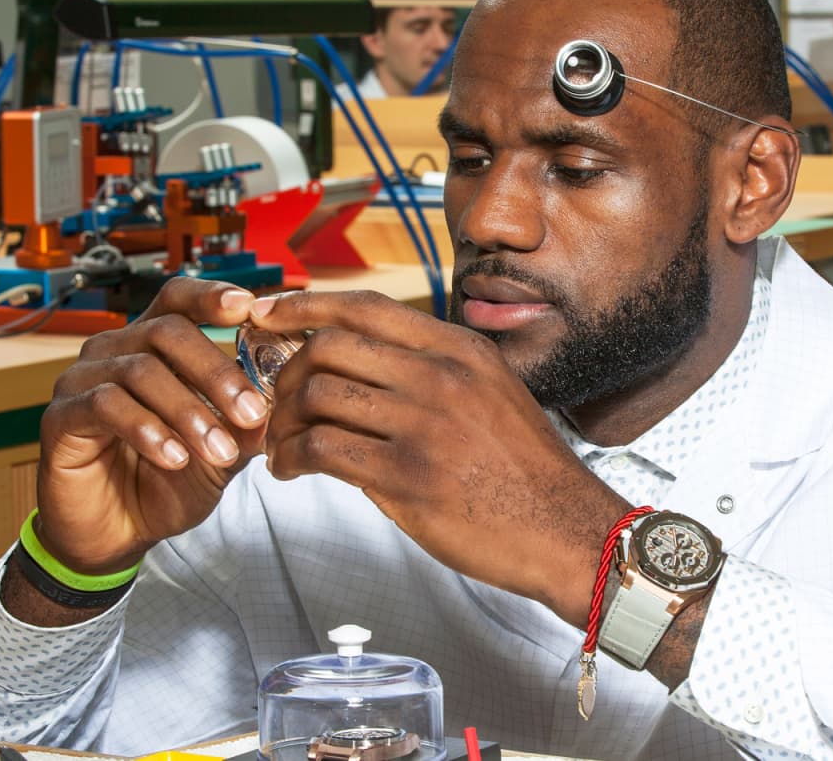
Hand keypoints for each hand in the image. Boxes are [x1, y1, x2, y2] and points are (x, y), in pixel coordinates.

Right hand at [34, 278, 268, 577]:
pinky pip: (106, 405)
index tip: (249, 309)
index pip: (177, 299)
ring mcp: (82, 380)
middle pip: (167, 331)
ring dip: (188, 412)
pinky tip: (174, 458)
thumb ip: (246, 425)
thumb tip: (279, 402)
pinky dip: (148, 430)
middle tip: (253, 413)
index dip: (211, 296)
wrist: (119, 534)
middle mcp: (115, 352)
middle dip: (216, 372)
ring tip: (218, 450)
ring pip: (140, 370)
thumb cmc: (167, 482)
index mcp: (152, 346)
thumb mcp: (222, 452)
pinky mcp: (61, 416)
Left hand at [251, 290, 630, 627]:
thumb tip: (359, 367)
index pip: (364, 306)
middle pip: (329, 346)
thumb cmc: (524, 470)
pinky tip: (290, 470)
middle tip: (274, 402)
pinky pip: (321, 449)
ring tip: (280, 446)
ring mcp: (423, 424)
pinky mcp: (406, 476)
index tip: (266, 315)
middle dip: (284, 372)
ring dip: (281, 422)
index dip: (303, 305)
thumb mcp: (491, 393)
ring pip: (316, 396)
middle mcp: (440, 376)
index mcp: (459, 349)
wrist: (565, 528)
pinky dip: (289, 458)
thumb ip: (433, 372)